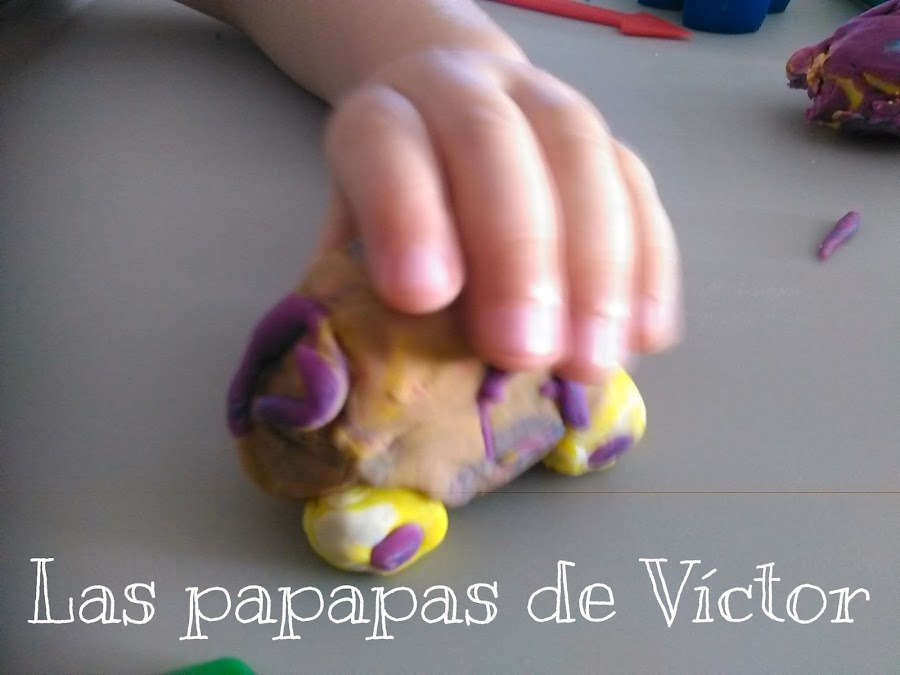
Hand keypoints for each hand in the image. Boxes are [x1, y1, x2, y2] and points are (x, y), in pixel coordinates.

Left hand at [318, 48, 680, 381]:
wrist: (445, 120)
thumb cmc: (390, 209)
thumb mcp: (348, 240)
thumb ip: (351, 294)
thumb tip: (353, 383)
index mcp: (384, 116)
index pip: (389, 146)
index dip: (405, 216)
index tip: (421, 296)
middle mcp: (468, 93)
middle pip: (496, 145)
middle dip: (515, 253)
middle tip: (523, 350)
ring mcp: (547, 106)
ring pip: (584, 159)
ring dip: (596, 270)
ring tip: (591, 361)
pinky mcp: (608, 142)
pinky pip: (640, 191)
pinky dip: (649, 266)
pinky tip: (646, 336)